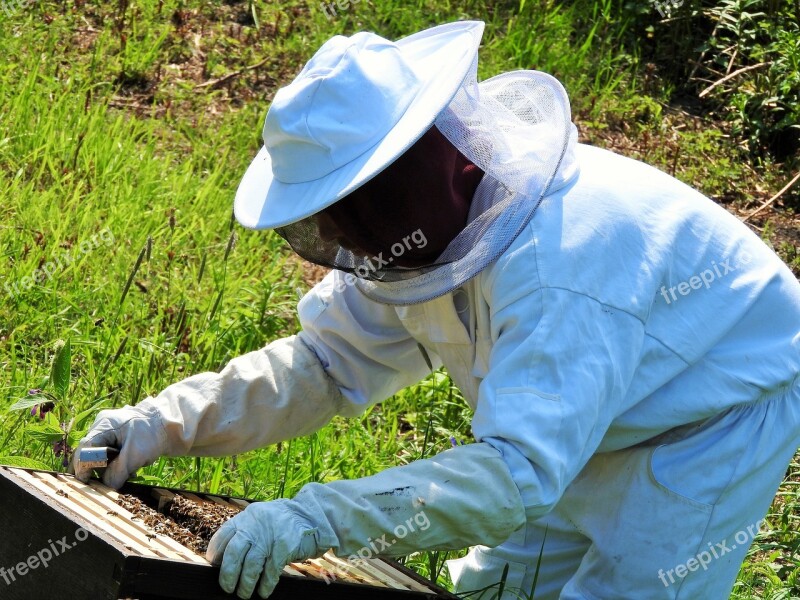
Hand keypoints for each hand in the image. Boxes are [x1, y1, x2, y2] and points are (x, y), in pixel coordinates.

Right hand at [70, 401, 166, 488]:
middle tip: (107, 483)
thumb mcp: (134, 456)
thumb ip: (116, 473)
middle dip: (99, 469)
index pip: (84, 449)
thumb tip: (105, 488)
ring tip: (128, 474)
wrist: (174, 424)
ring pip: (101, 455)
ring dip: (111, 468)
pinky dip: (119, 464)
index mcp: (104, 425)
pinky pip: (112, 453)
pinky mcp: (120, 437)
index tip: (87, 483)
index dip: (83, 468)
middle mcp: (104, 426)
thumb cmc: (153, 435)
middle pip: (90, 452)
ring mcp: (112, 430)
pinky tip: (131, 470)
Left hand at [207, 500, 322, 598]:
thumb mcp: (262, 519)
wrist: (314, 515)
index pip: (224, 536)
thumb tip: (227, 559)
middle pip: (234, 553)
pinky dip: (265, 584)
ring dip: (246, 584)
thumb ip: (247, 532)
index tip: (214, 567)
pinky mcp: (284, 546)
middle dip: (228, 574)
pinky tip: (264, 591)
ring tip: (245, 594)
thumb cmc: (285, 523)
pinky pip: (270, 571)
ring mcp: (270, 535)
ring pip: (251, 565)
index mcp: (247, 517)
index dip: (216, 554)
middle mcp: (256, 524)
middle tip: (227, 588)